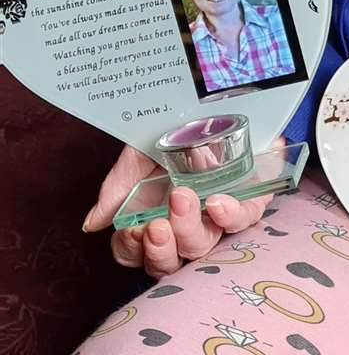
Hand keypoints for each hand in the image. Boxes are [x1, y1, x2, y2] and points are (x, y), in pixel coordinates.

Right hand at [83, 142, 275, 276]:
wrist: (211, 93)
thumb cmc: (174, 126)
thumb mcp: (139, 151)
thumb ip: (117, 187)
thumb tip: (93, 224)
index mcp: (154, 217)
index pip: (138, 252)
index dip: (133, 249)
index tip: (133, 230)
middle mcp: (185, 224)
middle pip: (169, 261)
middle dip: (160, 249)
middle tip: (156, 224)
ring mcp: (217, 215)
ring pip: (203, 246)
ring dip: (189, 229)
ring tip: (183, 198)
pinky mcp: (250, 198)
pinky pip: (244, 219)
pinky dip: (230, 216)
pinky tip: (217, 202)